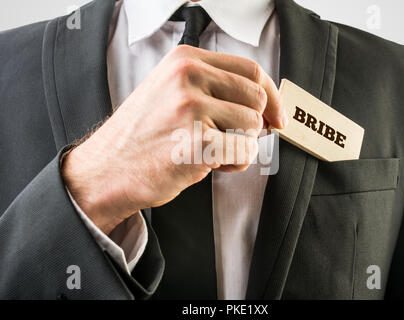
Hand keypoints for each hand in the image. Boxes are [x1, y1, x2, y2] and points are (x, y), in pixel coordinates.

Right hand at [62, 45, 285, 233]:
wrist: (106, 170)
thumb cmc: (143, 137)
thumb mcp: (171, 94)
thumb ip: (214, 90)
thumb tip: (264, 106)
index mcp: (185, 60)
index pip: (250, 69)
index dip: (271, 95)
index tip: (276, 115)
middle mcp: (188, 76)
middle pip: (257, 96)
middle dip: (255, 124)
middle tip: (236, 138)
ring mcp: (191, 107)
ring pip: (253, 125)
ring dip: (241, 145)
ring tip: (213, 152)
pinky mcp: (196, 140)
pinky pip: (244, 150)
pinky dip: (235, 163)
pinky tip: (211, 164)